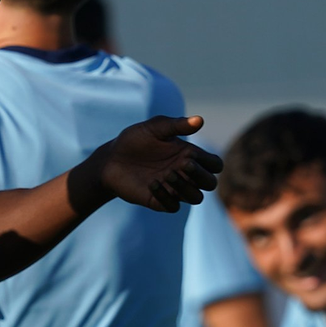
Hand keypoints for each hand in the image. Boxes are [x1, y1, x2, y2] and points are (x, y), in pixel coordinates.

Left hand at [88, 115, 221, 212]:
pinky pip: (173, 206)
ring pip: (196, 197)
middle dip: (201, 175)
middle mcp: (184, 174)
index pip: (215, 165)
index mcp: (189, 156)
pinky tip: (152, 183)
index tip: (192, 154)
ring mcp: (173, 189)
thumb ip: (176, 125)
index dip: (210, 162)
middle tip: (183, 164)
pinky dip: (166, 196)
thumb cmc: (134, 140)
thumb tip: (200, 120)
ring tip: (167, 174)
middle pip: (210, 183)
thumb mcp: (154, 128)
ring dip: (186, 188)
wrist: (110, 159)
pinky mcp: (159, 200)